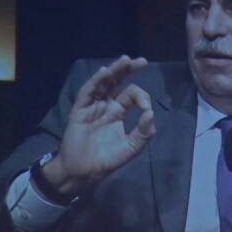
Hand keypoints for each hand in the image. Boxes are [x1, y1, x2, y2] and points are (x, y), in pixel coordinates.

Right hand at [40, 55, 155, 196]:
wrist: (85, 171)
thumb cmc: (107, 159)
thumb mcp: (132, 147)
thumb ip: (144, 132)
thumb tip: (151, 113)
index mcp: (118, 112)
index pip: (132, 95)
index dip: (142, 98)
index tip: (147, 109)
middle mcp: (106, 105)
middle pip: (118, 82)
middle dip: (129, 70)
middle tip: (142, 61)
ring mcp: (92, 106)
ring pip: (103, 83)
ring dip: (114, 71)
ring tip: (126, 60)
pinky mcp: (80, 111)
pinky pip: (88, 93)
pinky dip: (96, 82)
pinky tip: (105, 72)